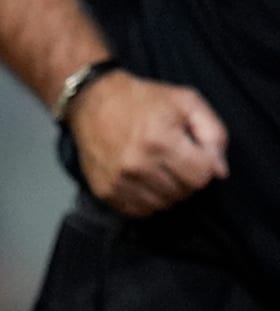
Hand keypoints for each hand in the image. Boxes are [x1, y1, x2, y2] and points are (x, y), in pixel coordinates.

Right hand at [66, 68, 227, 216]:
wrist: (91, 101)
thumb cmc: (143, 99)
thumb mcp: (187, 102)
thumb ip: (214, 134)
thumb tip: (219, 172)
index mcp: (160, 140)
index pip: (201, 177)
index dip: (203, 164)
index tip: (191, 151)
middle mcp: (137, 164)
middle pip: (183, 192)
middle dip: (185, 177)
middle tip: (173, 158)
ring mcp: (118, 180)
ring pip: (164, 204)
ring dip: (167, 190)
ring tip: (157, 168)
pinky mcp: (104, 190)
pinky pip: (139, 210)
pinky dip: (146, 199)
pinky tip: (142, 180)